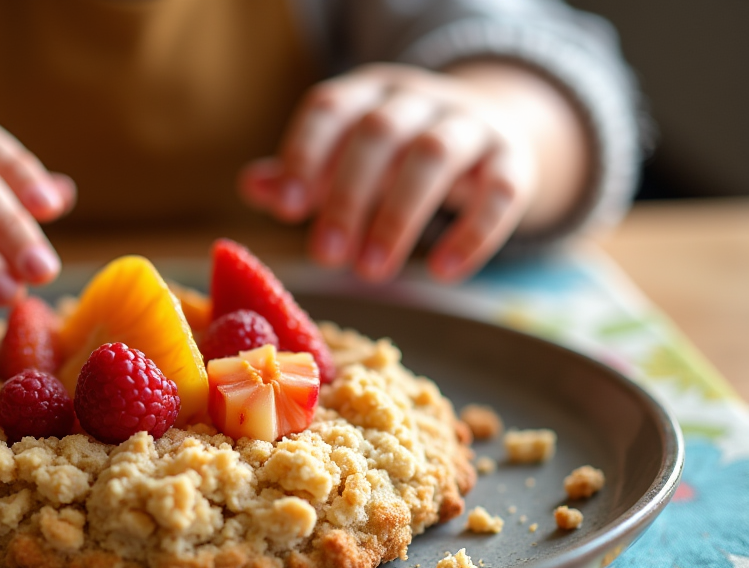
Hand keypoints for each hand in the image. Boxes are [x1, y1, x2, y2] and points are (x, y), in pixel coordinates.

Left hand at [240, 63, 554, 282]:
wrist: (488, 131)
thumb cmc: (395, 157)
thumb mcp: (346, 158)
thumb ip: (302, 174)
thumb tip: (254, 187)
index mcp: (367, 93)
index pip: (330, 108)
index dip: (306, 154)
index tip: (289, 209)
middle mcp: (418, 99)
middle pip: (379, 134)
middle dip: (349, 197)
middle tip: (327, 256)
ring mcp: (470, 124)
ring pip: (435, 156)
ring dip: (398, 217)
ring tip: (371, 271)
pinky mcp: (514, 159)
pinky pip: (500, 191)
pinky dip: (473, 233)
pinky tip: (443, 273)